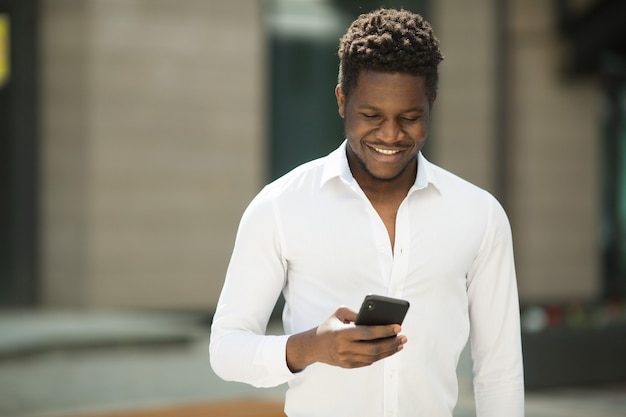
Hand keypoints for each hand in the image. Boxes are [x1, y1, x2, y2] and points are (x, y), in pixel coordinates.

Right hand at [286, 307, 406, 371]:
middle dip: (391, 343)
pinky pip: (368, 362)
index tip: (398, 327)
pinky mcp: (348, 365)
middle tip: (404, 337)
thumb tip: (376, 318)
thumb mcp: (339, 313)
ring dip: (389, 351)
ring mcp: (346, 359)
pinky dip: (380, 356)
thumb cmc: (329, 325)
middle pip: (373, 348)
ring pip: (373, 357)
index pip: (367, 333)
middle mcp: (344, 348)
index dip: (384, 330)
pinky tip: (389, 349)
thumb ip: (357, 313)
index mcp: (342, 333)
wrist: (313, 346)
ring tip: (400, 344)